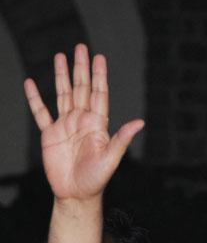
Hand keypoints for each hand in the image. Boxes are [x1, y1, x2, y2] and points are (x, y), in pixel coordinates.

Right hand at [24, 43, 143, 200]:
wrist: (76, 195)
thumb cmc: (96, 180)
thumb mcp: (111, 159)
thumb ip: (122, 138)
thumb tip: (140, 122)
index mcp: (97, 125)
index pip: (98, 94)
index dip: (99, 76)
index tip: (99, 57)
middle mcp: (81, 121)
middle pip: (81, 89)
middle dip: (81, 68)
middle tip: (81, 47)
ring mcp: (65, 126)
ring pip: (63, 95)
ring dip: (62, 76)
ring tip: (61, 56)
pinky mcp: (50, 135)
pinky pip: (40, 113)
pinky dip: (35, 99)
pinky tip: (31, 83)